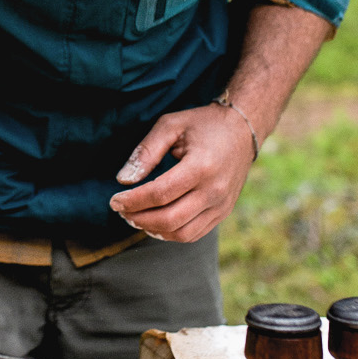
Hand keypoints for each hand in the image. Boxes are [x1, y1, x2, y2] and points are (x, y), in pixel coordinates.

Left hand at [108, 103, 255, 242]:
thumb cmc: (203, 124)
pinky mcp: (223, 212)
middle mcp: (214, 191)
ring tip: (135, 217)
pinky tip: (154, 223)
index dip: (132, 201)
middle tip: (121, 211)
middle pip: (169, 219)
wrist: (243, 130)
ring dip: (153, 229)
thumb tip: (123, 179)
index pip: (160, 194)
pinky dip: (170, 233)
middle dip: (138, 218)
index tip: (114, 201)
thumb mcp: (171, 125)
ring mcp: (221, 205)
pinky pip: (194, 234)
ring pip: (181, 233)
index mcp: (201, 167)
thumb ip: (146, 151)